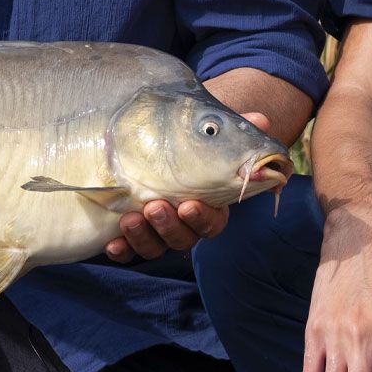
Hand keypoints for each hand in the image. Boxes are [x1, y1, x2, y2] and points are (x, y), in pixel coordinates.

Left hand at [104, 111, 270, 261]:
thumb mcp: (208, 131)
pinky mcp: (130, 235)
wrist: (154, 139)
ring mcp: (156, 231)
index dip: (201, 217)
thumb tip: (260, 121)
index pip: (212, 222)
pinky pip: (127, 251)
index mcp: (208, 206)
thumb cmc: (189, 139)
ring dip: (143, 236)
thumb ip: (234, 129)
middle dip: (168, 226)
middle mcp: (183, 224)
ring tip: (129, 217)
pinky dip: (121, 250)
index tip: (189, 204)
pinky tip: (110, 243)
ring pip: (154, 246)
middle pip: (182, 238)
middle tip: (155, 206)